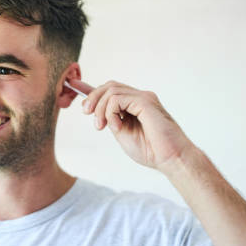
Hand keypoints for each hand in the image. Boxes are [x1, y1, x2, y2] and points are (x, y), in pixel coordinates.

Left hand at [68, 79, 195, 170]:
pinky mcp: (145, 101)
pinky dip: (110, 112)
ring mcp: (143, 98)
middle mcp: (139, 98)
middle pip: (108, 86)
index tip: (75, 89)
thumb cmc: (151, 151)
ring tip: (101, 126)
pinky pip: (117, 99)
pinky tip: (116, 126)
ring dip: (100, 108)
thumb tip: (96, 111)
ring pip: (110, 90)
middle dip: (92, 98)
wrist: (170, 159)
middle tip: (87, 114)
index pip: (111, 91)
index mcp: (134, 106)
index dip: (92, 90)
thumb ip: (111, 120)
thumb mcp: (122, 134)